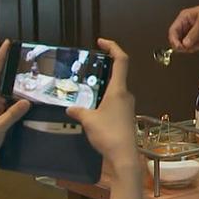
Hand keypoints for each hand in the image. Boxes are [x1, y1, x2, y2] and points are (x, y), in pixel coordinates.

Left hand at [0, 39, 31, 183]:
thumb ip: (11, 115)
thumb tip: (27, 101)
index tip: (6, 43)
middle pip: (2, 83)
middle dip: (13, 73)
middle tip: (29, 61)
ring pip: (9, 98)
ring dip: (20, 92)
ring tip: (37, 82)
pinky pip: (11, 111)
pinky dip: (21, 107)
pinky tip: (34, 105)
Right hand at [65, 39, 137, 174]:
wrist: (124, 156)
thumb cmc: (109, 134)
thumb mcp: (89, 121)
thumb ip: (79, 111)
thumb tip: (70, 107)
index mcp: (119, 90)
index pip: (121, 60)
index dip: (113, 47)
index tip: (101, 42)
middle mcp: (126, 94)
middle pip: (118, 73)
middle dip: (105, 66)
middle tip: (88, 65)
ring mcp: (127, 105)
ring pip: (116, 88)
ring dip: (103, 84)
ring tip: (85, 86)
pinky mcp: (126, 116)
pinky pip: (115, 100)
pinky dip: (104, 97)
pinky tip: (92, 105)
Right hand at [167, 2, 198, 52]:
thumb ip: (193, 33)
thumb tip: (185, 44)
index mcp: (184, 18)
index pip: (173, 31)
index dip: (174, 40)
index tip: (179, 47)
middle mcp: (186, 25)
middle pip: (178, 39)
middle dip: (183, 45)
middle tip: (190, 48)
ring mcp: (192, 31)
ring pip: (186, 44)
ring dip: (192, 46)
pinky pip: (194, 45)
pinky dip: (198, 46)